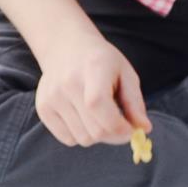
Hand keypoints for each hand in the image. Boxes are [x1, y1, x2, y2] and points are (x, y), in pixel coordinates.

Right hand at [36, 34, 149, 148]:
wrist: (66, 47)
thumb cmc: (102, 62)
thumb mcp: (125, 73)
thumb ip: (135, 102)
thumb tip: (144, 129)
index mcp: (92, 69)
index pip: (101, 108)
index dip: (121, 128)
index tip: (132, 130)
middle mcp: (68, 83)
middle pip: (95, 131)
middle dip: (114, 135)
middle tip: (120, 125)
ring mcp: (52, 97)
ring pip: (83, 139)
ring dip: (97, 135)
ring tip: (99, 115)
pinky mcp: (43, 108)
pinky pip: (68, 139)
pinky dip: (80, 135)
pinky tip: (83, 117)